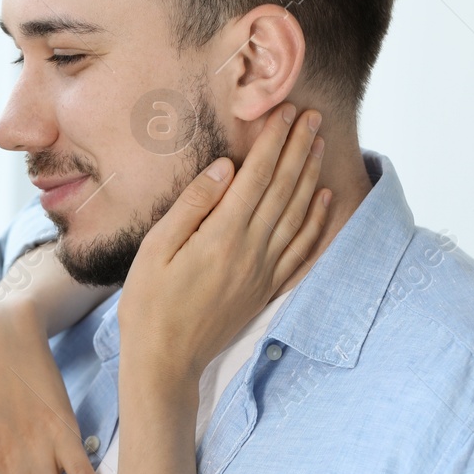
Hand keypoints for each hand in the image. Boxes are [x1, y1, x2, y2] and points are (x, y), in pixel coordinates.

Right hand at [119, 103, 328, 387]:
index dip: (274, 142)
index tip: (286, 113)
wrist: (165, 360)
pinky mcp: (265, 290)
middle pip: (284, 190)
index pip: (257, 177)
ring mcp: (263, 272)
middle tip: (312, 117)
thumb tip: (227, 168)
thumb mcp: (156, 248)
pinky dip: (317, 223)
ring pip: (298, 216)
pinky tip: (324, 202)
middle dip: (298, 149)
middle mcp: (252, 251)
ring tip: (319, 146)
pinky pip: (301, 251)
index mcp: (223, 236)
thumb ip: (193, 205)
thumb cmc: (149, 303)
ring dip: (311, 177)